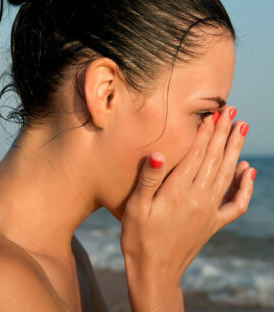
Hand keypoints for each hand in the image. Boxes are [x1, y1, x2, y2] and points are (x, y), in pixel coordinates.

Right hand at [120, 106, 254, 286]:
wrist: (154, 272)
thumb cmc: (139, 238)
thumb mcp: (136, 208)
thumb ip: (148, 180)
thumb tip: (158, 154)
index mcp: (178, 192)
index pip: (197, 155)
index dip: (206, 132)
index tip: (214, 113)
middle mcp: (198, 199)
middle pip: (215, 159)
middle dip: (224, 133)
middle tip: (233, 112)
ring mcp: (209, 211)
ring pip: (227, 174)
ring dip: (235, 150)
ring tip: (241, 130)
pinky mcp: (213, 223)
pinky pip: (236, 204)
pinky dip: (245, 186)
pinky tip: (248, 172)